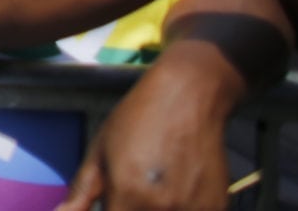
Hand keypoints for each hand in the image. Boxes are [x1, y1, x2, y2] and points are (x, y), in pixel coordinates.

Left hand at [58, 58, 230, 210]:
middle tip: (132, 190)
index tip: (111, 202)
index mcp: (129, 196)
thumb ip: (81, 192)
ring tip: (153, 187)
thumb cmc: (137, 119)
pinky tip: (175, 190)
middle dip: (129, 209)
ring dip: (154, 209)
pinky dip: (179, 209)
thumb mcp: (99, 151)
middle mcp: (162, 209)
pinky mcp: (216, 207)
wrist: (188, 97)